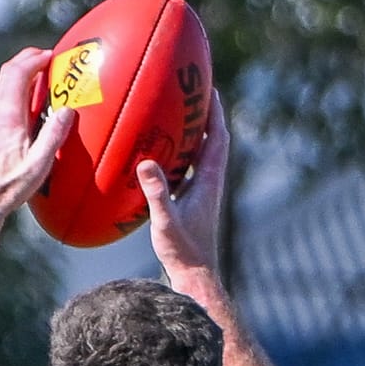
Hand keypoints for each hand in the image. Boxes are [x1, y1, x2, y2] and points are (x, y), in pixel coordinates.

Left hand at [0, 47, 70, 244]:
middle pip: (7, 73)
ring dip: (21, 77)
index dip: (34, 59)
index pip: (17, 73)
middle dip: (27, 60)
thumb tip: (67, 111)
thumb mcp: (37, 168)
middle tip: (44, 57)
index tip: (50, 56)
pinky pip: (0, 104)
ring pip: (2, 88)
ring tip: (39, 81)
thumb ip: (52, 137)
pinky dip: (14, 95)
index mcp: (7, 117)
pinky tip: (25, 109)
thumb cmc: (8, 190)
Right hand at [139, 91, 228, 278]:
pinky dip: (181, 155)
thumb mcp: (166, 222)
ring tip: (178, 114)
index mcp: (208, 182)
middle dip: (205, 115)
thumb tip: (146, 164)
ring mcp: (202, 194)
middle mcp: (209, 184)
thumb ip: (157, 194)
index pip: (217, 138)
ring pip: (202, 155)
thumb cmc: (184, 254)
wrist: (196, 278)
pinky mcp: (193, 204)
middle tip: (192, 91)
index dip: (215, 112)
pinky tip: (163, 152)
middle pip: (213, 140)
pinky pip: (189, 170)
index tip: (209, 87)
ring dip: (194, 134)